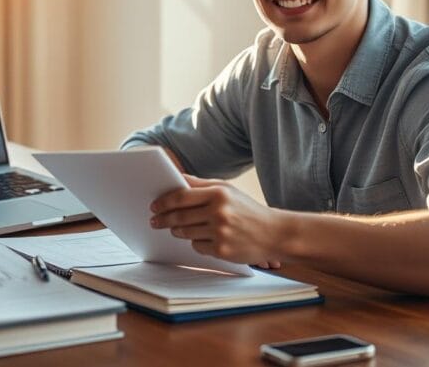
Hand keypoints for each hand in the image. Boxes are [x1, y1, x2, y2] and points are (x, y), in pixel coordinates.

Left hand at [149, 175, 281, 265]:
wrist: (274, 233)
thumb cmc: (248, 210)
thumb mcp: (228, 190)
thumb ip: (202, 185)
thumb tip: (177, 179)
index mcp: (219, 193)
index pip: (182, 196)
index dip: (164, 202)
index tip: (154, 205)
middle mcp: (219, 212)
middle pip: (180, 216)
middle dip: (163, 219)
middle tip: (155, 221)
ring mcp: (220, 232)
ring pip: (186, 233)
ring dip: (178, 231)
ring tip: (176, 229)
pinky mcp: (222, 250)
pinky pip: (197, 246)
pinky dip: (197, 243)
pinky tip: (206, 238)